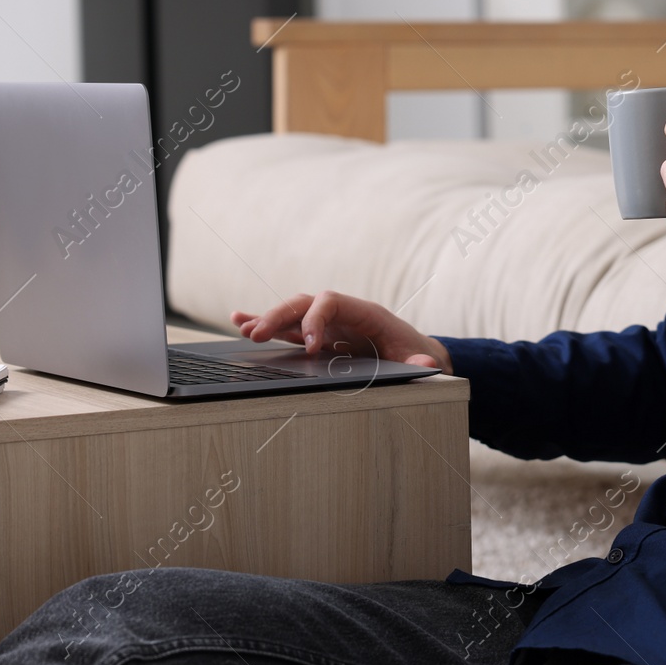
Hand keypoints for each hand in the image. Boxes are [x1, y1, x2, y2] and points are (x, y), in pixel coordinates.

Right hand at [231, 291, 452, 374]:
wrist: (413, 351)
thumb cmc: (413, 352)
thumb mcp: (419, 357)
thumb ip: (419, 360)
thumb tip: (426, 362)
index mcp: (364, 312)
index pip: (331, 302)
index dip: (316, 320)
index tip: (310, 348)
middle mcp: (341, 314)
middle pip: (304, 303)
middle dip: (279, 316)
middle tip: (258, 335)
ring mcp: (328, 324)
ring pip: (292, 314)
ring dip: (267, 319)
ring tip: (243, 328)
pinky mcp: (317, 337)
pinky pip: (288, 328)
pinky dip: (265, 322)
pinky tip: (239, 320)